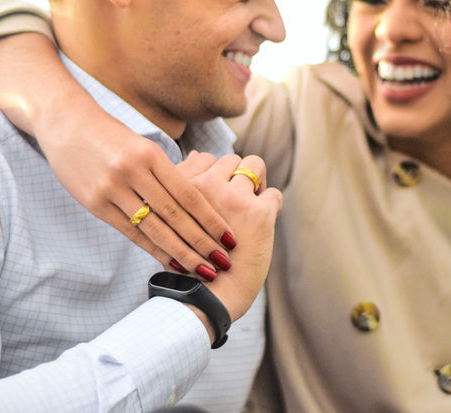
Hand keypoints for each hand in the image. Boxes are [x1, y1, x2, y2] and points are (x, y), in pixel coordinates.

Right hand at [36, 110, 242, 273]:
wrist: (66, 123)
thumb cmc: (113, 136)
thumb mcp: (144, 145)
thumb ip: (167, 170)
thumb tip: (200, 195)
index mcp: (151, 154)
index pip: (188, 193)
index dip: (211, 219)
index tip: (229, 238)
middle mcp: (133, 171)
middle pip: (175, 214)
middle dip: (201, 241)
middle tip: (223, 262)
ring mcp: (112, 188)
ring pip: (154, 227)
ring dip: (180, 252)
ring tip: (201, 270)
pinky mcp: (94, 203)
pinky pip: (129, 231)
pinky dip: (152, 249)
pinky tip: (170, 262)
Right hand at [176, 153, 281, 321]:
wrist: (206, 297)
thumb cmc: (191, 260)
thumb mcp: (176, 219)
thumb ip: (185, 188)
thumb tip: (198, 153)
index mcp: (181, 188)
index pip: (205, 157)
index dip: (216, 176)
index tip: (218, 198)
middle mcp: (206, 187)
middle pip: (232, 159)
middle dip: (238, 177)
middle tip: (239, 203)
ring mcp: (234, 198)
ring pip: (255, 166)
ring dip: (257, 185)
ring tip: (252, 210)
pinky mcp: (259, 214)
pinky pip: (273, 193)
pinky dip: (272, 207)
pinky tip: (262, 226)